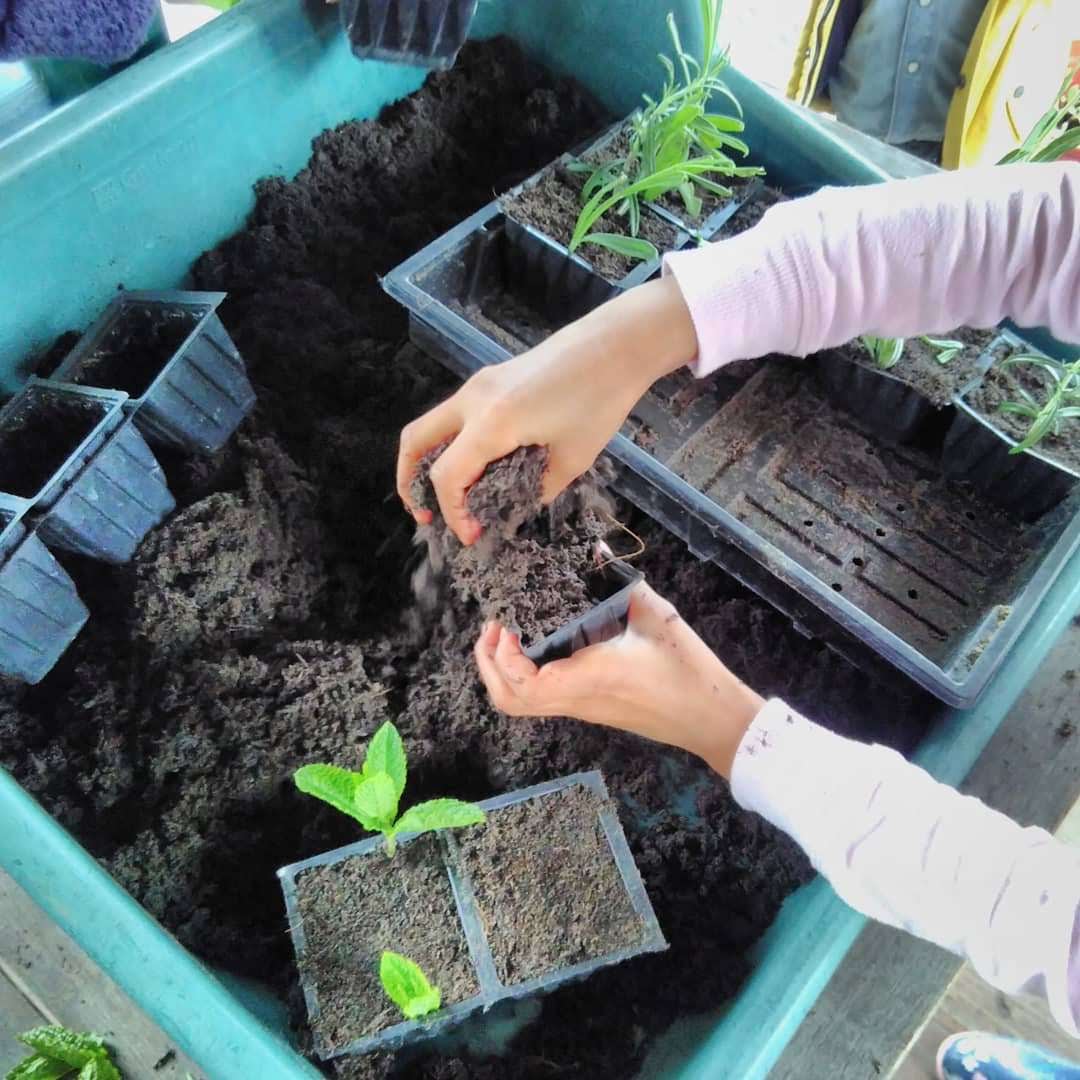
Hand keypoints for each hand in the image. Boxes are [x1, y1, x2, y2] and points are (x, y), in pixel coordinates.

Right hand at [396, 276, 697, 543]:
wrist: (615, 345)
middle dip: (410, 482)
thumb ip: (536, 490)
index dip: (453, 513)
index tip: (473, 536)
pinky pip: (453, 416)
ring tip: (444, 495)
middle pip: (415, 442)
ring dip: (426, 461)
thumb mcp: (572, 459)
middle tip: (427, 515)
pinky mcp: (488, 380)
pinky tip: (472, 467)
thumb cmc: (599, 401)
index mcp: (492, 422)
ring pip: (429, 426)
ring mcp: (477, 385)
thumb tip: (514, 509)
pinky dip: (449, 444)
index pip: (447, 476)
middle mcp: (472, 400)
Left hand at [473, 582, 763, 778]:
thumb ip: (620, 580)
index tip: (506, 625)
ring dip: (502, 670)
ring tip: (507, 633)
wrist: (711, 719)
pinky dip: (523, 673)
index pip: (527, 685)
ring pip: (523, 704)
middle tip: (493, 625)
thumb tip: (595, 547)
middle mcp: (577, 698)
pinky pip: (541, 698)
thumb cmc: (688, 670)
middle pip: (511, 701)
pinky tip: (536, 642)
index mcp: (590, 677)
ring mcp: (581, 708)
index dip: (504, 658)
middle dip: (489, 664)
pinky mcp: (588, 708)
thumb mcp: (657, 616)